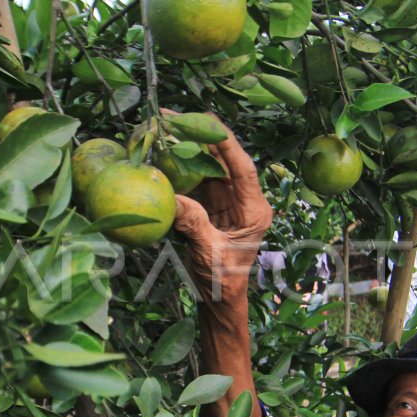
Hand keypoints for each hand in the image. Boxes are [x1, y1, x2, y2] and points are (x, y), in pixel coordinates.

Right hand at [171, 114, 271, 299]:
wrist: (218, 299)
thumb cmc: (221, 282)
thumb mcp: (209, 254)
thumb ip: (194, 226)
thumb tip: (173, 198)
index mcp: (254, 211)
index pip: (244, 169)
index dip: (227, 143)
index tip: (208, 121)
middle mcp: (243, 200)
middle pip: (224, 161)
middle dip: (202, 137)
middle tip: (175, 117)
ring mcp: (227, 201)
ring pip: (209, 167)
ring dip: (188, 148)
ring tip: (165, 128)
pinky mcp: (210, 206)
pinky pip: (196, 180)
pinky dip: (180, 168)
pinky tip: (162, 153)